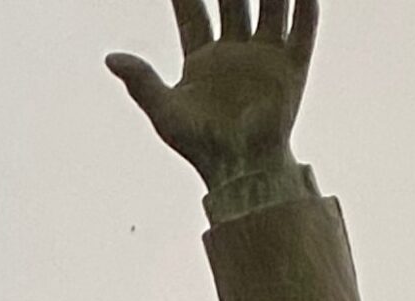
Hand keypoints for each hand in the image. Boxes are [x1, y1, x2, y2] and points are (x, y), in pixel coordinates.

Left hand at [108, 0, 317, 188]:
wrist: (240, 170)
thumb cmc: (200, 146)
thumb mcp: (164, 112)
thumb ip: (141, 82)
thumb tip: (110, 57)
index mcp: (203, 59)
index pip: (192, 12)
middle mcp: (235, 50)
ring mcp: (264, 55)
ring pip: (270, 4)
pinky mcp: (291, 67)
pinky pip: (302, 28)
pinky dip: (304, 6)